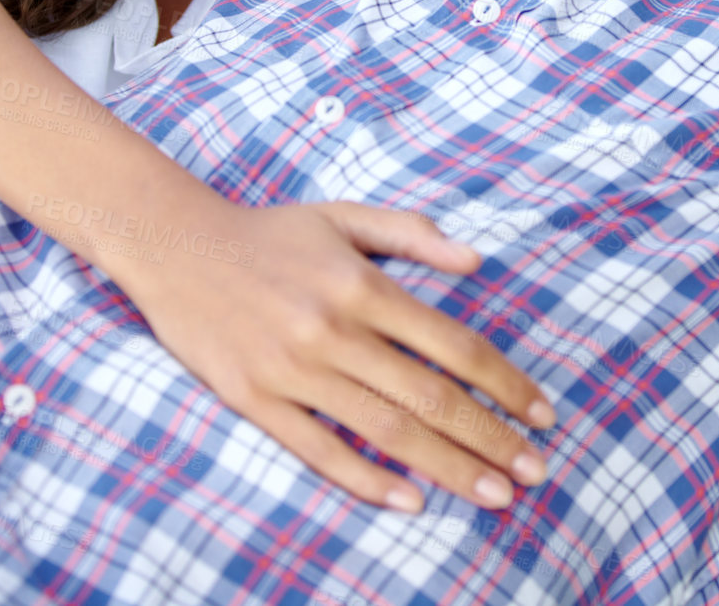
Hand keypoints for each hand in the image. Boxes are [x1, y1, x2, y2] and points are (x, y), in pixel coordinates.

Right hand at [125, 197, 556, 513]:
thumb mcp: (344, 216)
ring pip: (385, 429)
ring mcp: (292, 368)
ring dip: (447, 467)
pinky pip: (317, 449)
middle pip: (430, 396)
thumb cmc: (270, 233)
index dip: (505, 382)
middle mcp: (333, 329)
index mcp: (363, 283)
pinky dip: (366, 478)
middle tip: (537, 473)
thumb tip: (477, 263)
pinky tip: (411, 500)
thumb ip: (412, 234)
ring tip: (495, 495)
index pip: (454, 344)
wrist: (173, 245)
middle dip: (491, 438)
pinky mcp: (253, 399)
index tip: (544, 413)